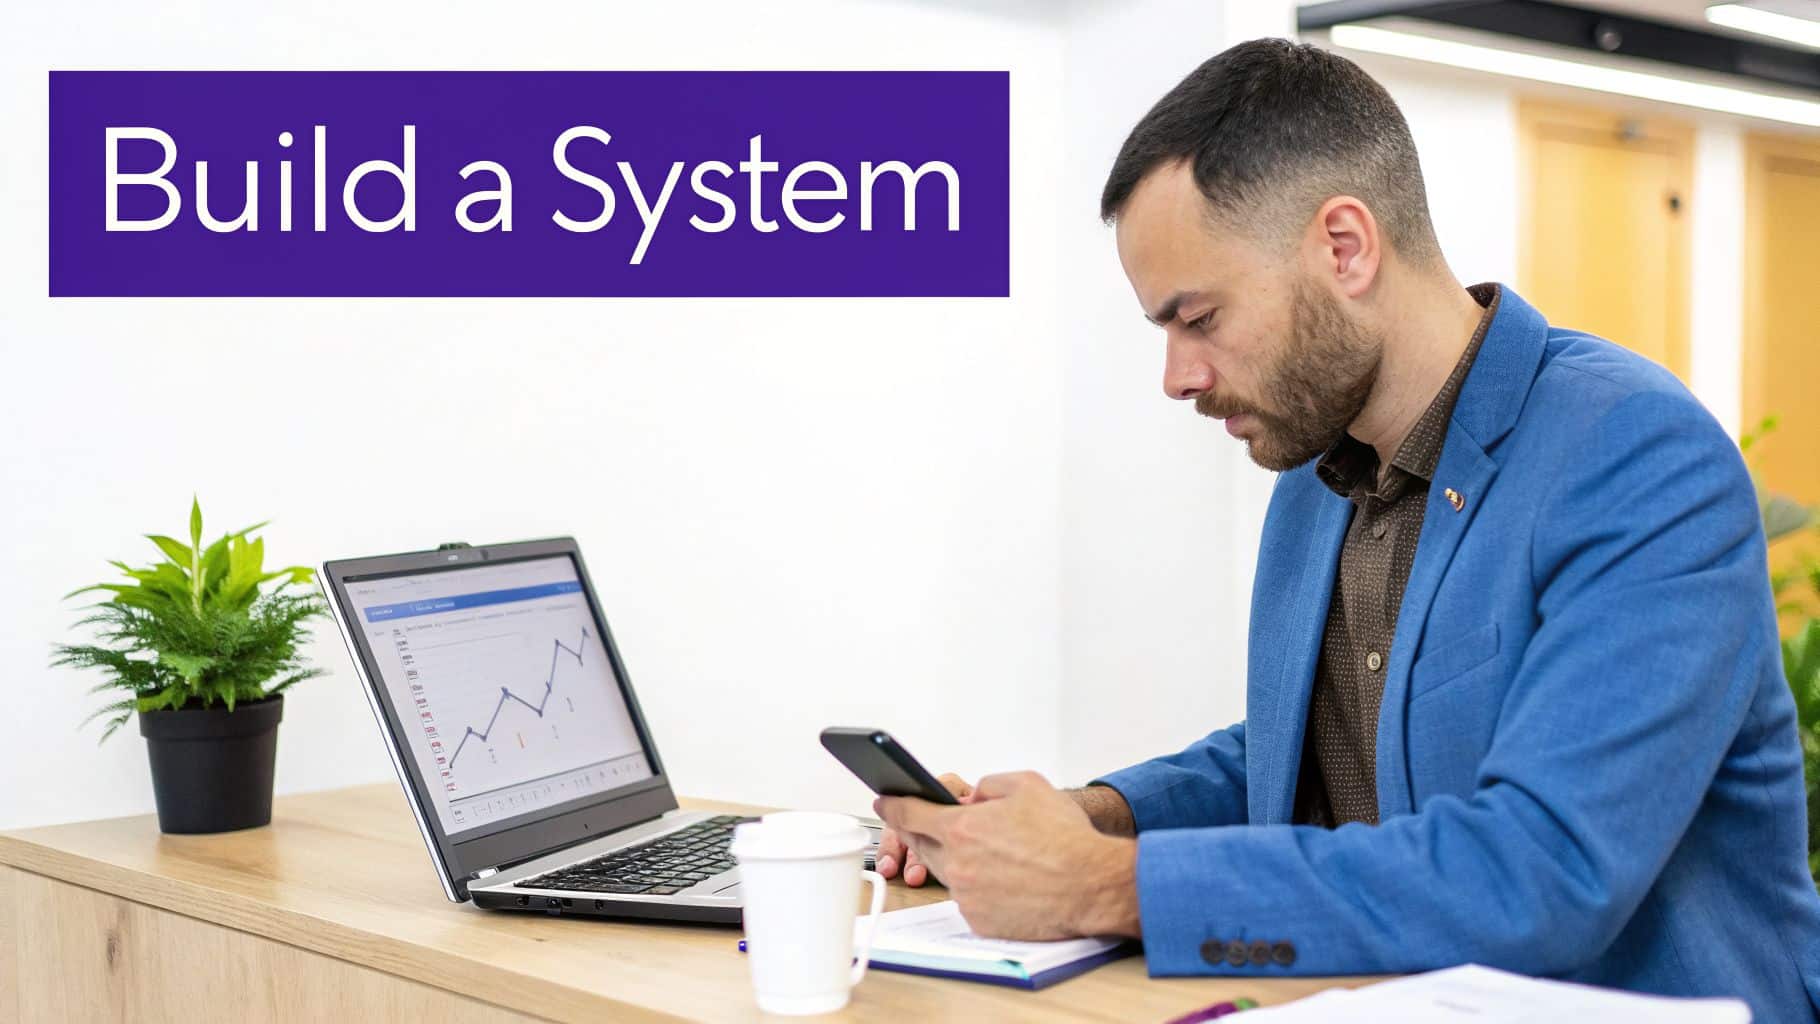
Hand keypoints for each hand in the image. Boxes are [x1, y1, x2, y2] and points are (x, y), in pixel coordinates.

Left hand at [874, 771, 1140, 940]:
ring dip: (958, 859)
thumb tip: (971, 797)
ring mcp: (966, 896)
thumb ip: (988, 785)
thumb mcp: (1027, 785)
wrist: (1091, 885)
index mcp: (962, 828)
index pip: (909, 814)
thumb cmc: (1065, 838)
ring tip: (993, 853)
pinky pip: (968, 898)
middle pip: (924, 845)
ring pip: (948, 872)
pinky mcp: (980, 921)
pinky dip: (978, 886)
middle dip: (927, 832)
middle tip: (940, 824)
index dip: (892, 806)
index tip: (883, 801)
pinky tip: (1006, 879)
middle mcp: (957, 864)